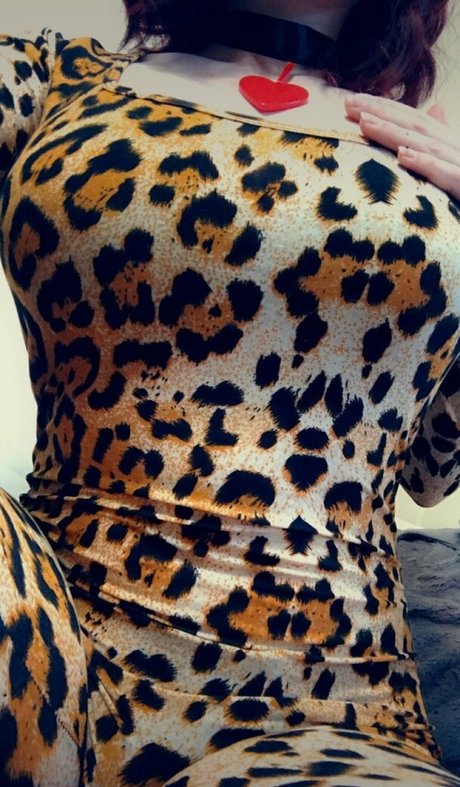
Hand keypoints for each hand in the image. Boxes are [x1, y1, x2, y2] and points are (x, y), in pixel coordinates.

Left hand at [345, 93, 459, 200]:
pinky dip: (424, 163)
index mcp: (450, 145)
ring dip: (394, 133)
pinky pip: (445, 174)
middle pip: (416, 127)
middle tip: (348, 104)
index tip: (353, 101)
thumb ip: (441, 144)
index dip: (384, 108)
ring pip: (425, 145)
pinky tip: (402, 155)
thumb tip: (435, 107)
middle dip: (381, 113)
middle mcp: (455, 149)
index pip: (414, 120)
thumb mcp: (455, 164)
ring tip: (364, 123)